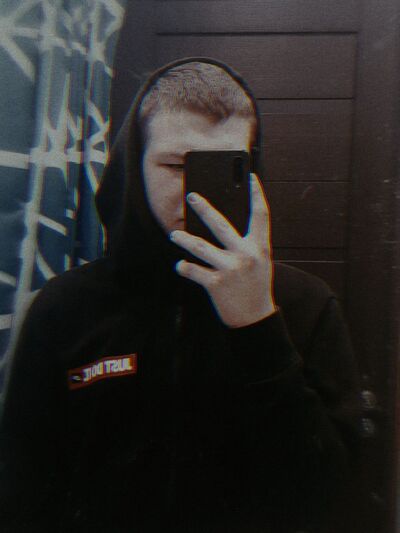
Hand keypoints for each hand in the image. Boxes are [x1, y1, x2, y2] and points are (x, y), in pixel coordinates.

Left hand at [170, 173, 275, 327]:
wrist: (255, 318)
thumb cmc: (255, 286)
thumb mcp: (260, 262)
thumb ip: (247, 245)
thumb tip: (221, 227)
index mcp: (260, 247)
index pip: (261, 215)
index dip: (257, 194)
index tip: (250, 177)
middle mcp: (246, 255)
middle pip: (221, 225)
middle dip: (205, 209)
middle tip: (191, 196)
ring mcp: (230, 269)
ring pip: (201, 247)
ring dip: (184, 240)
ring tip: (174, 235)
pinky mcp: (215, 284)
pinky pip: (193, 271)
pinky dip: (184, 267)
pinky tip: (179, 265)